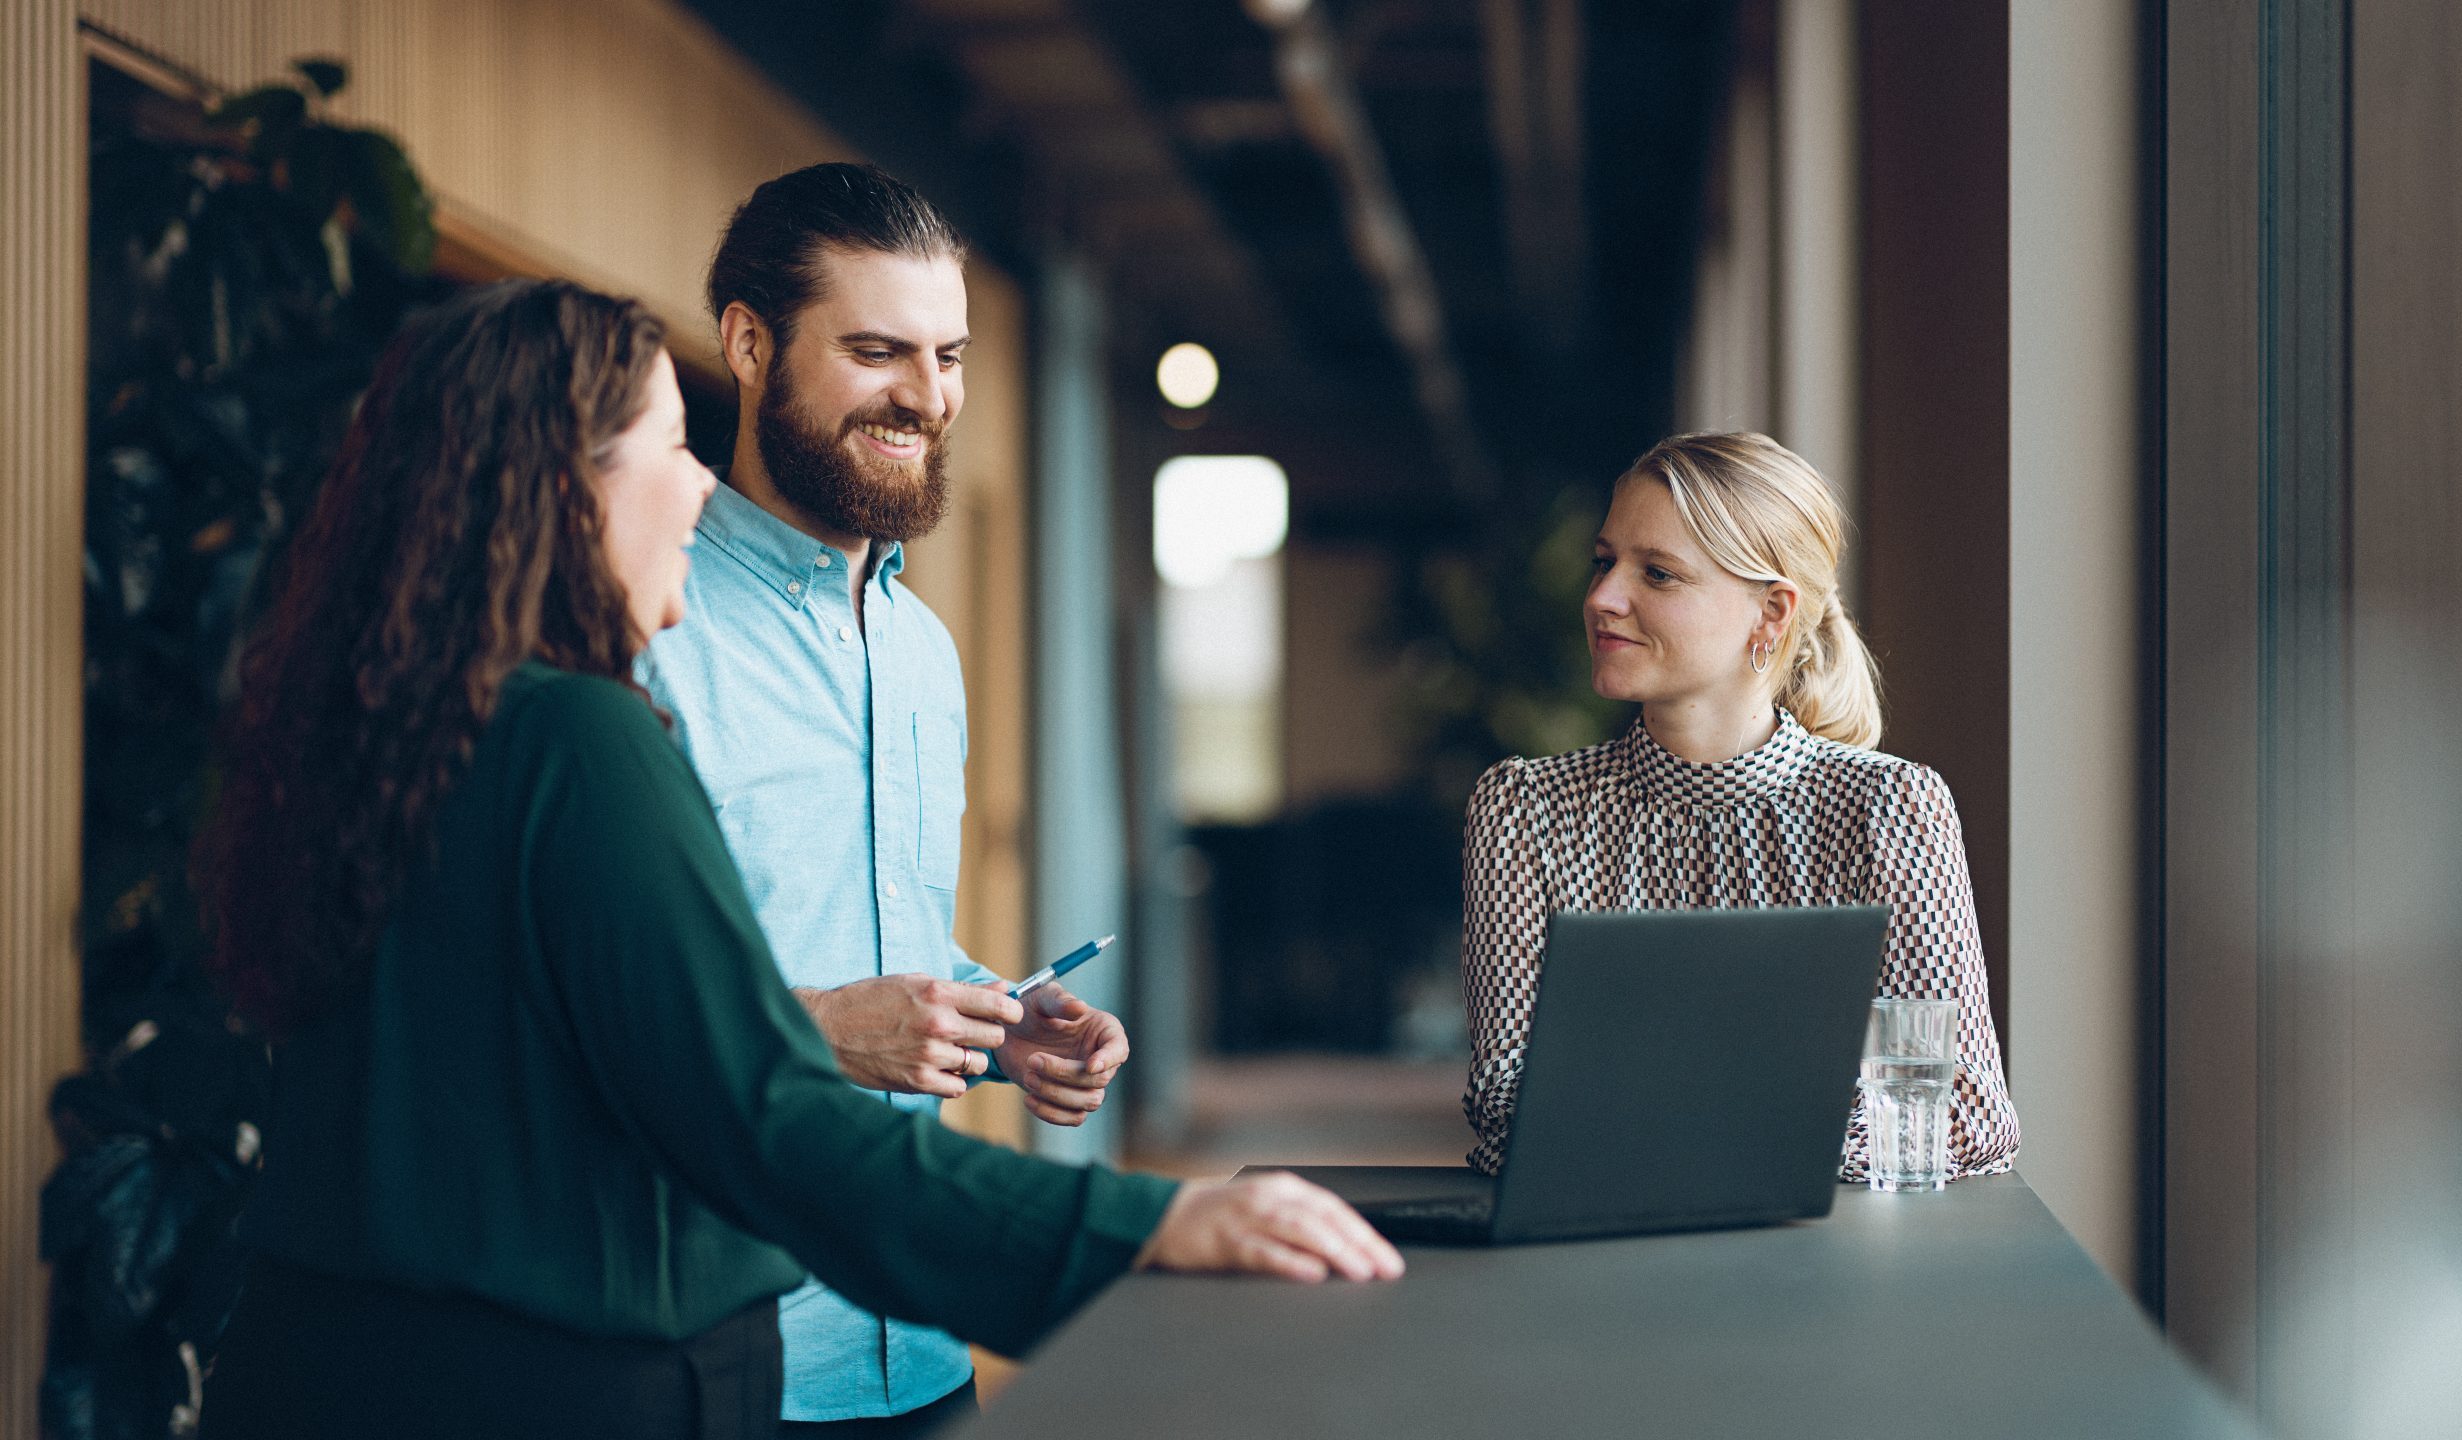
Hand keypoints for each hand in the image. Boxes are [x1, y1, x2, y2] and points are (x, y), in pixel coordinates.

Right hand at [794, 975, 1021, 1098]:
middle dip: (987, 1035)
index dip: (1010, 1012)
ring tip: (948, 1050)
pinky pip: (958, 1087)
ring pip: (978, 1064)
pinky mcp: (917, 1081)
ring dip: (969, 1058)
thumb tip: (1004, 990)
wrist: (829, 1029)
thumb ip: (962, 989)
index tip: (1008, 1015)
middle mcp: (937, 1023)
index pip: (999, 1006)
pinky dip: (953, 1080)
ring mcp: (928, 1055)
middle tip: (971, 1033)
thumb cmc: (872, 1000)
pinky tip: (938, 1068)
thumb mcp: (916, 982)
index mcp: (938, 993)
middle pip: (995, 1036)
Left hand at [991, 982, 1128, 1126]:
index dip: (1109, 1059)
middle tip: (1032, 1060)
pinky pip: (1074, 1118)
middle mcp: (1101, 1059)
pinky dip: (1051, 1113)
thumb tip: (1079, 1007)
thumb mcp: (1042, 998)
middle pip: (1099, 1080)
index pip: (1119, 1049)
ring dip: (1057, 1094)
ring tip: (1028, 1076)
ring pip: (1090, 1102)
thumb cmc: (1032, 1011)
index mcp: (1103, 1031)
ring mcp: (1086, 1083)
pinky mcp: (1070, 1101)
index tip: (1090, 1064)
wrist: (1011, 1034)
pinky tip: (1028, 1099)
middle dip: (1064, 1074)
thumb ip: (1059, 1001)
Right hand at [1135, 1173, 1405, 1282]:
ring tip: (1359, 1270)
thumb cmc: (1222, 1217)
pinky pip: (1263, 1252)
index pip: (1335, 1210)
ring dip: (1334, 1250)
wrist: (1164, 1215)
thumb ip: (1302, 1225)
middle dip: (1359, 1244)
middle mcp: (1270, 1198)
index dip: (1365, 1234)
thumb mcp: (1267, 1210)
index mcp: (1285, 1190)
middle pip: (1324, 1219)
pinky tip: (1312, 1273)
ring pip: (1299, 1230)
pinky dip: (1290, 1261)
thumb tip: (1347, 1252)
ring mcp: (1248, 1217)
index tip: (1389, 1260)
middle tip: (1385, 1268)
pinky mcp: (1226, 1241)